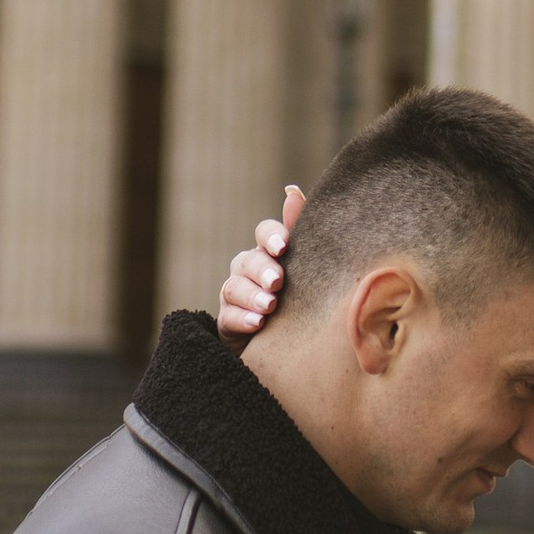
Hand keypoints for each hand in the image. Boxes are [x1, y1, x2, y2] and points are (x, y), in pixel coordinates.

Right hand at [218, 186, 301, 337]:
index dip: (272, 236)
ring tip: (269, 306)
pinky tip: (256, 324)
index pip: (265, 233)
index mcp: (270, 252)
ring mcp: (235, 297)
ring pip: (234, 288)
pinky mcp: (228, 324)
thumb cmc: (299, 297)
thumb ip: (301, 230)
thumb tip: (292, 191)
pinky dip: (242, 319)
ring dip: (252, 296)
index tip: (284, 247)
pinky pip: (228, 318)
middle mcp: (249, 270)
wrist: (288, 342)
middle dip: (262, 270)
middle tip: (277, 281)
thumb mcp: (305, 266)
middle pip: (248, 260)